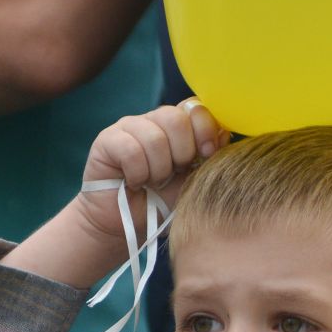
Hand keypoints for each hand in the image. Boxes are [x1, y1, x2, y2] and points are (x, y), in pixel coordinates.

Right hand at [70, 100, 226, 247]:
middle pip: (177, 118)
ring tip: (152, 182)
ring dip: (158, 169)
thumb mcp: (194, 181)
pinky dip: (138, 173)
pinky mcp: (107, 140)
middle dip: (182, 153)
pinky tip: (134, 182)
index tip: (206, 155)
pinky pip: (130, 150)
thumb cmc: (164, 202)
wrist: (128, 224)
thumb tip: (225, 132)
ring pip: (154, 137)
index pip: (196, 108)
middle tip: (173, 174)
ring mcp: (129, 127)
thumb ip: (210, 157)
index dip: (205, 130)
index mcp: (179, 126)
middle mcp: (154, 120)